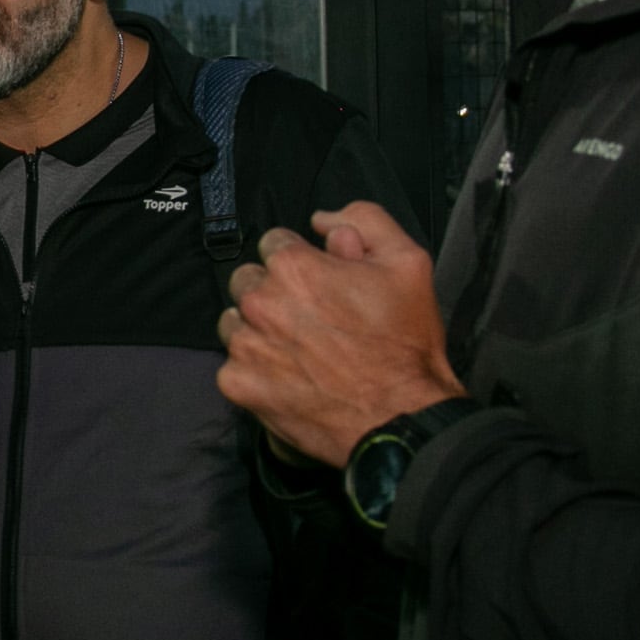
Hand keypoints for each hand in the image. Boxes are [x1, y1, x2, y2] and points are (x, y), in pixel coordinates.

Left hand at [217, 202, 462, 468]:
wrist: (399, 419)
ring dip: (257, 329)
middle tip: (308, 318)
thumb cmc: (405, 344)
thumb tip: (322, 220)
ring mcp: (246, 346)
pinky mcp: (238, 385)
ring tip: (296, 349)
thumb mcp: (407, 262)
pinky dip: (253, 371)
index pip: (274, 243)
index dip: (299, 260)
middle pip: (247, 280)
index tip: (318, 282)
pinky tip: (287, 378)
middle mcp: (260, 301)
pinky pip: (231, 366)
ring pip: (234, 322)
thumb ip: (365, 221)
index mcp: (294, 267)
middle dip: (272, 292)